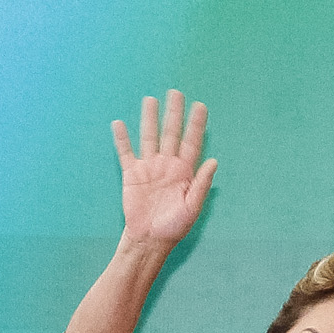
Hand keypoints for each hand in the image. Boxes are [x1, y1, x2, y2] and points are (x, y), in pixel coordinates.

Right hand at [113, 86, 214, 250]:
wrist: (150, 240)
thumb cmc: (174, 227)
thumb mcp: (192, 207)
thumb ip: (201, 184)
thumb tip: (214, 161)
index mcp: (184, 171)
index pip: (192, 142)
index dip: (196, 124)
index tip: (200, 106)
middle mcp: (167, 165)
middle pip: (171, 133)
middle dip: (174, 113)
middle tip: (176, 92)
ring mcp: (149, 167)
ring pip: (149, 137)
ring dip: (150, 119)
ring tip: (150, 100)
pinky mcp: (132, 174)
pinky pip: (126, 153)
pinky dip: (122, 139)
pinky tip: (119, 124)